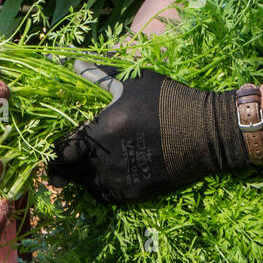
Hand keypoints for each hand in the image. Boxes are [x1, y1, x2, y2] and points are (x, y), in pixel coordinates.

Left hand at [47, 62, 253, 204]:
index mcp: (102, 130)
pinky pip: (103, 196)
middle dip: (60, 165)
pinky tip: (102, 174)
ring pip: (83, 186)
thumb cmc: (169, 101)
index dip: (55, 146)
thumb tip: (72, 65)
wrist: (208, 134)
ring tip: (83, 164)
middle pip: (66, 172)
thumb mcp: (136, 81)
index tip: (59, 139)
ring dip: (78, 176)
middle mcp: (106, 160)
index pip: (60, 148)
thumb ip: (100, 75)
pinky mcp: (134, 193)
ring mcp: (120, 180)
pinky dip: (97, 187)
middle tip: (62, 157)